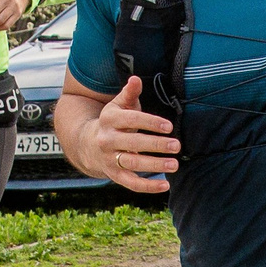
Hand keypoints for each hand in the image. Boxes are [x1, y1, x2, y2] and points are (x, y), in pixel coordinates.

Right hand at [91, 76, 177, 193]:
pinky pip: (131, 183)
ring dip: (155, 165)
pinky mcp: (114, 175)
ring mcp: (109, 159)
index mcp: (109, 119)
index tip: (169, 127)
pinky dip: (148, 187)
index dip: (150, 123)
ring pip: (132, 164)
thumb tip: (135, 79)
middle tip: (177, 145)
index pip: (131, 120)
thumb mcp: (118, 106)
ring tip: (175, 164)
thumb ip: (129, 94)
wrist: (88, 144)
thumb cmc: (113, 122)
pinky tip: (165, 185)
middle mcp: (106, 140)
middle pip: (133, 143)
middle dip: (156, 145)